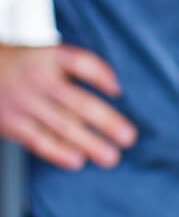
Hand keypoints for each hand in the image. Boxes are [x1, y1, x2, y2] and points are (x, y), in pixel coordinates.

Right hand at [0, 44, 136, 170]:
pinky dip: (59, 153)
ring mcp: (23, 101)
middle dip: (107, 122)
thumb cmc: (18, 67)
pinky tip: (77, 161)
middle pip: (79, 102)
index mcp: (48, 56)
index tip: (119, 91)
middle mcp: (37, 78)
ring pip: (63, 126)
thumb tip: (115, 91)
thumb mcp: (42, 55)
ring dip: (91, 144)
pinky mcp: (11, 122)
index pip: (81, 63)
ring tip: (111, 158)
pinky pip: (39, 140)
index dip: (103, 76)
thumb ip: (70, 68)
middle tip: (128, 137)